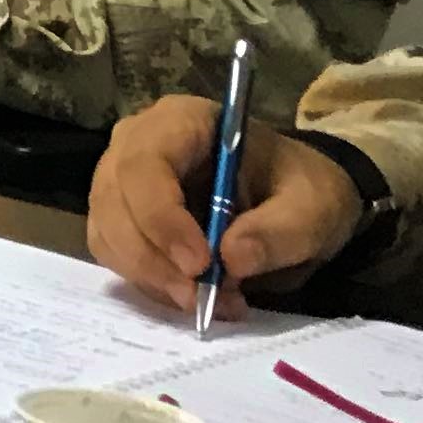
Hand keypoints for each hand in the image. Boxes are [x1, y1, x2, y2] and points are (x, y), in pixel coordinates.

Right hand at [87, 94, 364, 316]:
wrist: (295, 201)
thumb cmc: (300, 189)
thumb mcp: (313, 208)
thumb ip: (280, 231)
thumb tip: (232, 259)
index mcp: (182, 121)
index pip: (144, 163)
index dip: (160, 216)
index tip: (199, 264)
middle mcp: (137, 144)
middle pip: (114, 201)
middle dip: (152, 258)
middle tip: (201, 298)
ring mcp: (121, 180)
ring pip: (108, 233)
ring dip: (151, 277)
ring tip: (212, 301)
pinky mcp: (121, 217)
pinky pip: (114, 254)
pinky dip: (150, 283)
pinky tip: (194, 294)